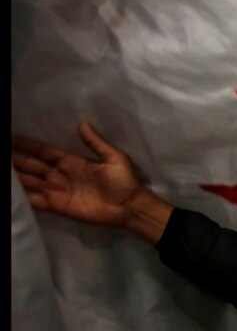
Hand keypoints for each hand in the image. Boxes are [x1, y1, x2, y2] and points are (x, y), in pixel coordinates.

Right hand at [12, 123, 171, 243]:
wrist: (129, 207)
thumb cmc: (124, 181)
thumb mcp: (114, 157)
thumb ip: (96, 142)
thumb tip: (82, 123)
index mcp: (71, 161)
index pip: (43, 151)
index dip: (26, 144)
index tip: (10, 136)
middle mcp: (59, 174)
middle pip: (31, 164)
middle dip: (14, 158)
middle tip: (1, 152)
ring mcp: (56, 191)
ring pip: (28, 181)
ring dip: (15, 177)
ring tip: (2, 169)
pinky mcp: (56, 206)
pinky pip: (34, 200)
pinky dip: (21, 197)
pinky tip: (12, 193)